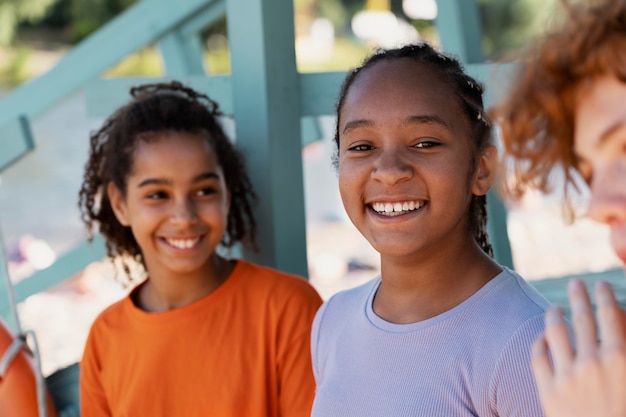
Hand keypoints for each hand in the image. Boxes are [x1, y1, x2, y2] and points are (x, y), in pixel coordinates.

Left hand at [532, 279, 625, 416]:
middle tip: (577, 284)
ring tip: (555, 307)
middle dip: (580, 296)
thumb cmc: (623, 410)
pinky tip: (541, 336)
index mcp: (621, 359)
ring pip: (555, 332)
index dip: (605, 296)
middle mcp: (592, 364)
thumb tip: (619, 326)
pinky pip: (539, 357)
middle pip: (582, 318)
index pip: (611, 315)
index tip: (601, 285)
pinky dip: (540, 342)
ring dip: (555, 314)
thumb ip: (624, 351)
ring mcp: (568, 377)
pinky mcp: (548, 392)